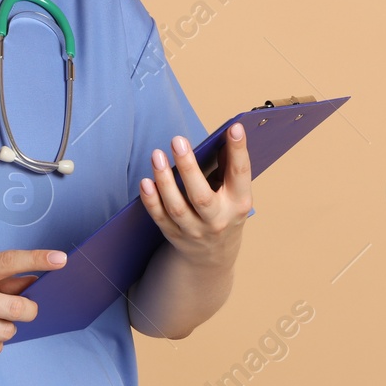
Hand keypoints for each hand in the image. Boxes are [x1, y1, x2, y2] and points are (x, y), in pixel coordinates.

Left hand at [138, 122, 251, 268]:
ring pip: (177, 208)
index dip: (238, 151)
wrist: (214, 257)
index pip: (240, 175)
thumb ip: (230, 168)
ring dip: (165, 181)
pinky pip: (160, 218)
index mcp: (239, 204)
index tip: (234, 128)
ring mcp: (195, 231)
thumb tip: (226, 134)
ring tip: (157, 154)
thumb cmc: (225, 211)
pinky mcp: (175, 236)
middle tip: (177, 140)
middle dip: (188, 168)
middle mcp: (218, 220)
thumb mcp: (236, 193)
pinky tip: (145, 182)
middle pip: (201, 197)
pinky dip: (151, 201)